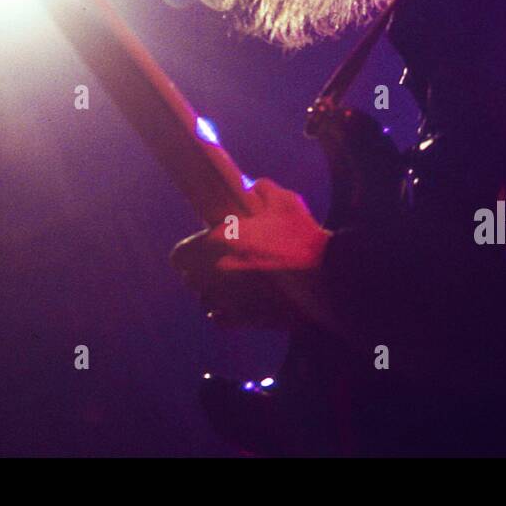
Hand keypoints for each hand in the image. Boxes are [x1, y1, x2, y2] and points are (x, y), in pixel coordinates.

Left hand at [169, 178, 331, 328]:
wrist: (326, 279)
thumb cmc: (302, 238)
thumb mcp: (285, 202)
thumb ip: (262, 188)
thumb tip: (252, 185)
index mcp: (217, 242)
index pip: (179, 255)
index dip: (190, 250)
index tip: (205, 245)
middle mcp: (214, 273)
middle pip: (189, 278)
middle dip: (202, 269)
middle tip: (223, 261)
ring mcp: (227, 299)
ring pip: (204, 299)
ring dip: (213, 292)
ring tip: (233, 283)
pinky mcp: (242, 320)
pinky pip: (219, 318)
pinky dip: (224, 312)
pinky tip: (239, 302)